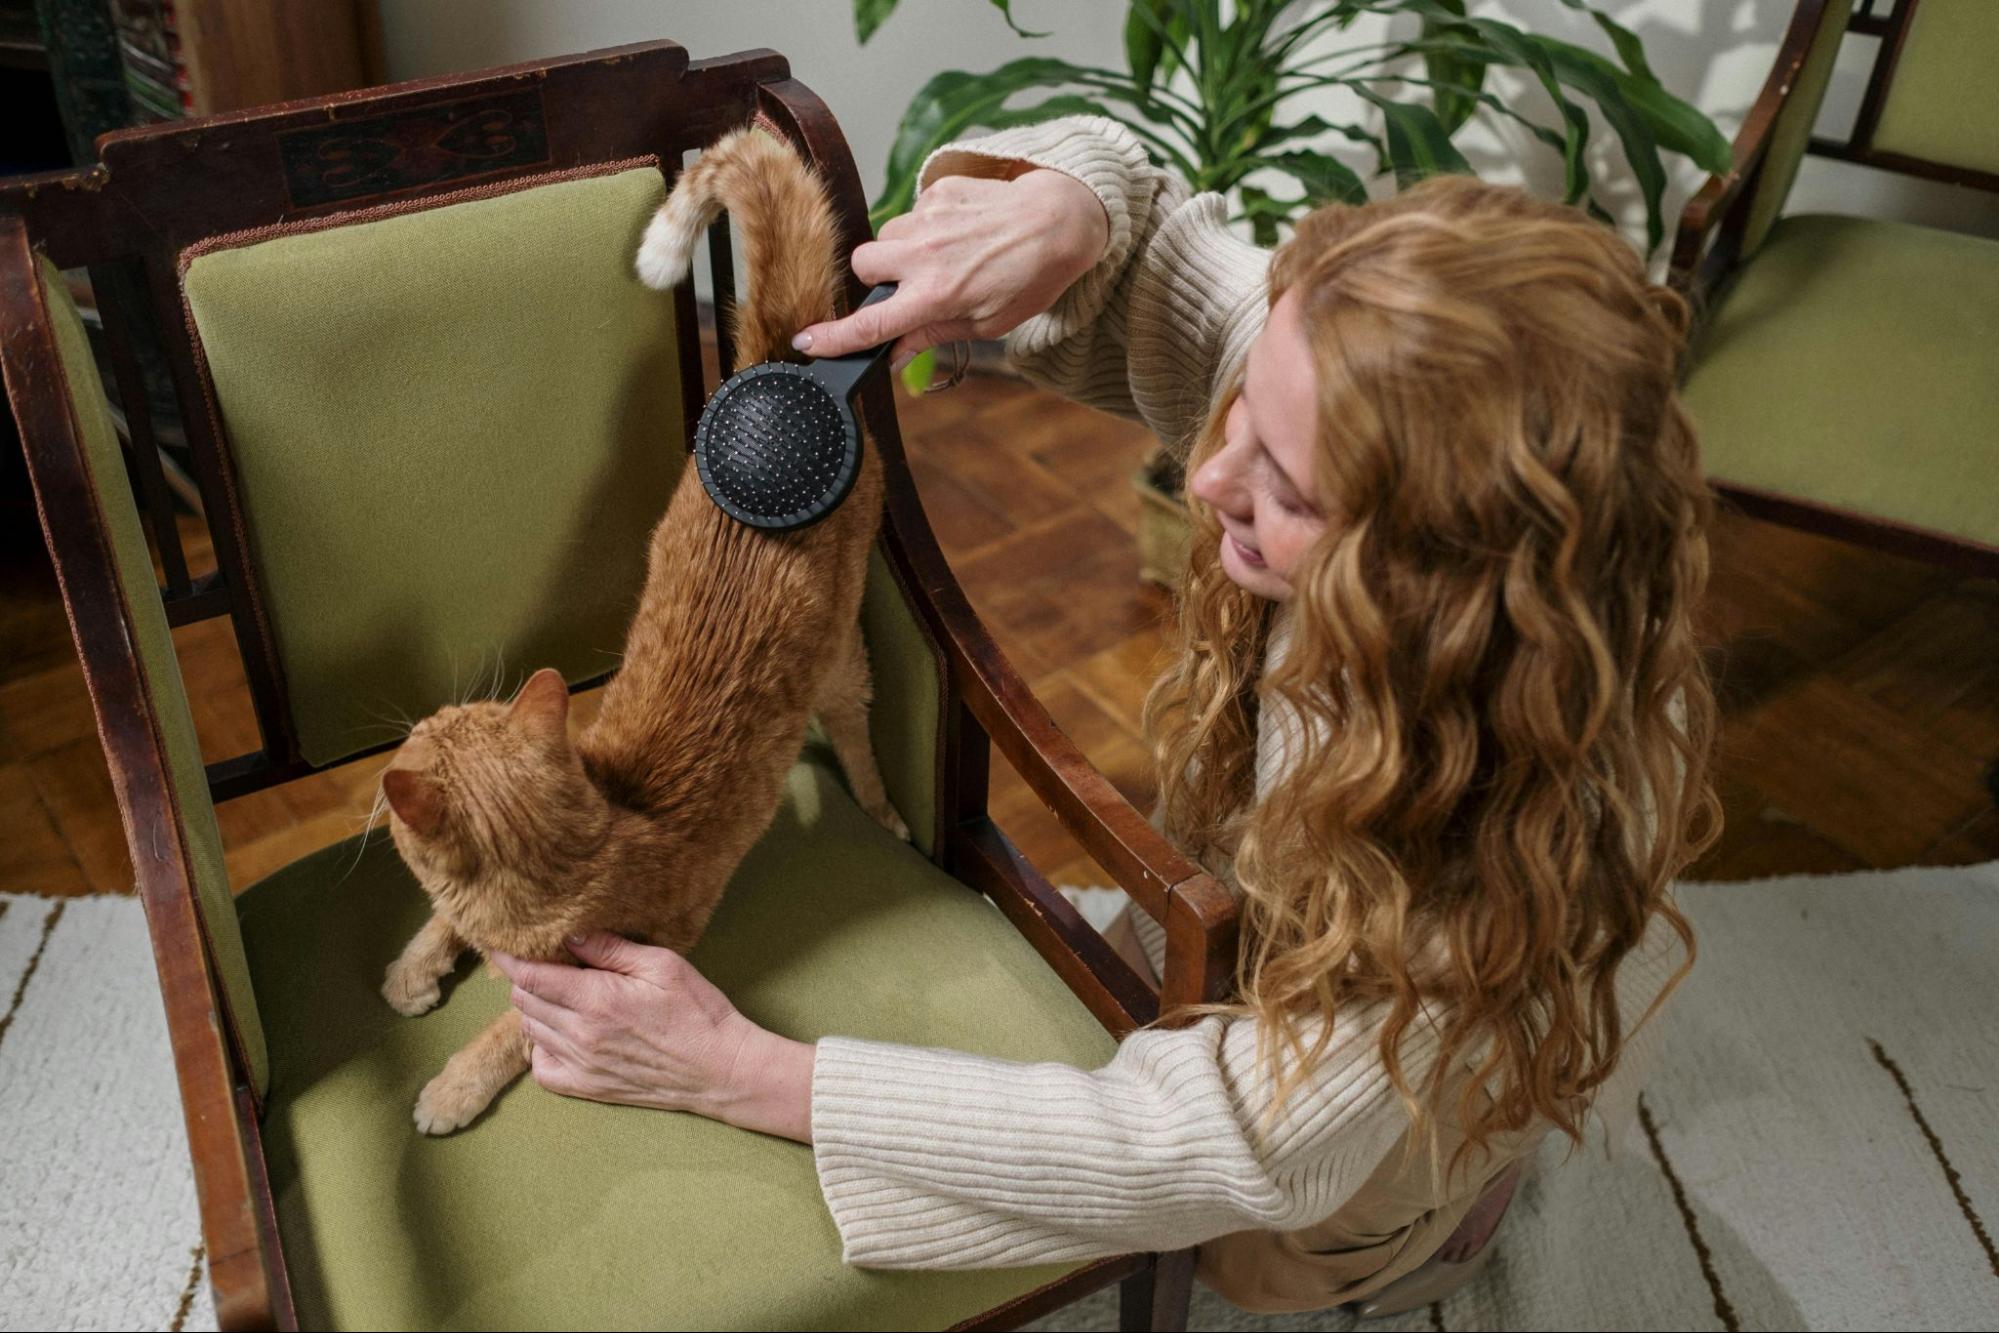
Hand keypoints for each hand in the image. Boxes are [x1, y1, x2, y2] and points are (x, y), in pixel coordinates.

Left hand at [490, 933, 814, 1142]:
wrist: (719, 1070)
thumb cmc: (698, 1012)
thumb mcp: (662, 965)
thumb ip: (612, 949)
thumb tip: (572, 935)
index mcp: (596, 1000)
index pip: (532, 977)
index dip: (510, 959)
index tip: (500, 946)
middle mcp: (580, 1035)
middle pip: (525, 1002)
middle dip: (526, 979)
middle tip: (544, 965)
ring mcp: (581, 1065)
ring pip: (530, 1031)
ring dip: (535, 1009)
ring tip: (558, 995)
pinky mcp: (587, 1088)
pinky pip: (541, 1068)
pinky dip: (541, 1047)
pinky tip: (561, 1034)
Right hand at [792, 168, 1109, 366]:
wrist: (1061, 221)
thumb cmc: (1028, 279)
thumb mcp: (986, 324)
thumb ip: (932, 335)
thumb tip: (891, 355)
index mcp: (936, 296)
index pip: (872, 323)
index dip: (835, 337)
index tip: (807, 341)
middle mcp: (925, 255)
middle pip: (861, 264)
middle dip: (874, 277)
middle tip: (905, 285)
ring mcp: (929, 218)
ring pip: (887, 236)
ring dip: (902, 251)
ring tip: (945, 256)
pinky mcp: (938, 190)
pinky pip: (914, 212)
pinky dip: (928, 226)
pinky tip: (962, 232)